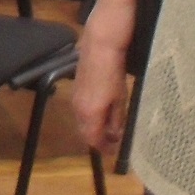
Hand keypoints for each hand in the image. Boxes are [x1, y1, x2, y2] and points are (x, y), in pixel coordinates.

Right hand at [71, 4, 136, 153]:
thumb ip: (116, 119)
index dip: (103, 148)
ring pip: (82, 120)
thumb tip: (115, 135)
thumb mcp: (120, 98)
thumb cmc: (114, 70)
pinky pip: (80, 108)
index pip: (92, 140)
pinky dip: (90, 114)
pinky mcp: (75, 86)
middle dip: (98, 138)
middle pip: (84, 132)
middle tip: (113, 141)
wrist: (100, 43)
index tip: (114, 151)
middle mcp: (78, 108)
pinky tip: (103, 109)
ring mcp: (74, 96)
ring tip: (111, 126)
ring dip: (94, 126)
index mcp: (89, 113)